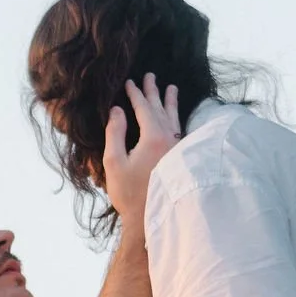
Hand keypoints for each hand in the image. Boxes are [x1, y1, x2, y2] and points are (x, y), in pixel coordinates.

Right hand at [103, 74, 183, 227]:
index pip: (144, 108)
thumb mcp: (114, 162)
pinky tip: (177, 118)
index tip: (129, 82)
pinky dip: (176, 119)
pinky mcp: (181, 159)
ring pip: (175, 119)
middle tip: (150, 76)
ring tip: (172, 88)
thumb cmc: (129, 194)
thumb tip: (117, 110)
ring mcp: (178, 149)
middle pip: (161, 109)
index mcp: (153, 138)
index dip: (135, 94)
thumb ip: (115, 133)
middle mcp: (170, 140)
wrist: (150, 220)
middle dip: (154, 92)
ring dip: (171, 102)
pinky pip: (180, 130)